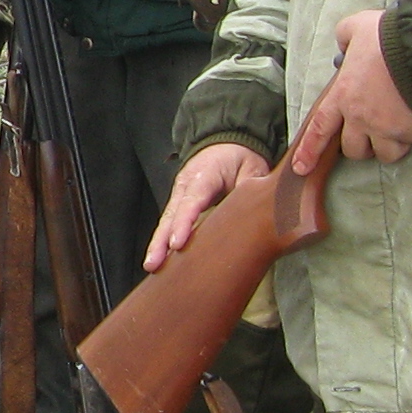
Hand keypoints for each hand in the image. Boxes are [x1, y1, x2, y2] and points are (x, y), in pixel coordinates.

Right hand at [147, 143, 273, 267]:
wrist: (226, 146)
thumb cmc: (239, 158)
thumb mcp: (252, 170)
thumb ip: (251, 193)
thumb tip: (258, 218)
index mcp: (204, 175)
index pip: (191, 201)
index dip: (183, 223)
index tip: (177, 244)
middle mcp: (185, 185)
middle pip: (170, 215)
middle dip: (160, 240)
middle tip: (153, 263)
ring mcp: (180, 195)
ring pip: (166, 221)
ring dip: (158, 244)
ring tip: (152, 267)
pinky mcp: (181, 204)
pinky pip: (171, 223)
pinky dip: (164, 240)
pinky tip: (163, 259)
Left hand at [293, 10, 411, 169]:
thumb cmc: (386, 37)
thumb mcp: (355, 27)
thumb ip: (344, 37)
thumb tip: (345, 45)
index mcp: (342, 96)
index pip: (320, 129)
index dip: (309, 150)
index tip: (302, 168)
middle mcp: (360, 117)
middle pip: (353, 149)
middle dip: (360, 145)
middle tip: (371, 131)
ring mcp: (386, 127)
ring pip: (383, 153)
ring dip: (387, 146)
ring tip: (396, 128)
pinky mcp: (410, 132)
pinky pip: (409, 144)